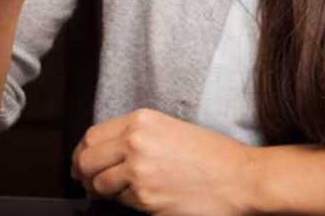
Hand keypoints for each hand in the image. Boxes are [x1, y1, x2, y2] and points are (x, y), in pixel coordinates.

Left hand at [71, 108, 259, 215]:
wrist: (240, 179)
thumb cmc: (214, 156)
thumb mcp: (171, 129)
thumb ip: (136, 135)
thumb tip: (107, 151)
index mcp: (141, 121)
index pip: (92, 136)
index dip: (83, 152)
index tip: (83, 161)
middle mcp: (136, 143)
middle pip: (87, 160)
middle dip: (83, 173)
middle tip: (86, 181)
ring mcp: (138, 173)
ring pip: (100, 185)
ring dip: (104, 191)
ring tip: (117, 192)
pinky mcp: (146, 199)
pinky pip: (121, 203)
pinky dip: (126, 203)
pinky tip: (143, 198)